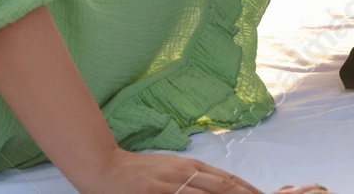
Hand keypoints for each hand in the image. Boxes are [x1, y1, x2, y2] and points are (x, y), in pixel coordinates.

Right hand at [73, 148, 264, 193]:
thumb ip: (192, 177)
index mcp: (190, 166)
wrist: (105, 167)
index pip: (227, 179)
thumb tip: (214, 184)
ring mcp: (172, 186)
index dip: (247, 188)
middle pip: (224, 187)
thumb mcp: (170, 168)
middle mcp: (185, 174)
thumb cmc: (139, 171)